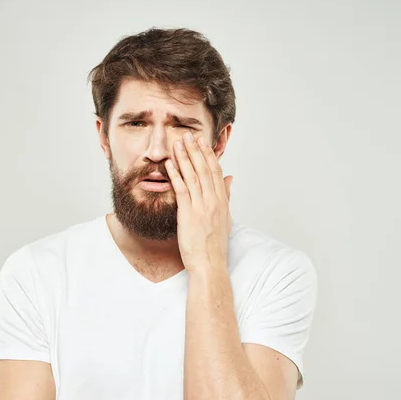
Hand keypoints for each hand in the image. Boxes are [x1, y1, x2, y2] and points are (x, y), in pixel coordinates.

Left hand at [165, 132, 232, 271]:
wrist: (209, 264)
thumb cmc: (215, 245)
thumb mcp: (225, 218)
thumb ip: (227, 196)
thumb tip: (231, 178)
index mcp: (222, 201)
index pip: (216, 172)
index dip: (208, 155)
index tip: (202, 142)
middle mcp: (213, 201)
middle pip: (205, 169)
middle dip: (196, 151)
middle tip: (188, 135)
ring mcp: (201, 206)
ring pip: (193, 176)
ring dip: (184, 157)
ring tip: (177, 143)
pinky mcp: (189, 214)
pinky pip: (182, 189)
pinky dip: (175, 174)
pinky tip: (169, 163)